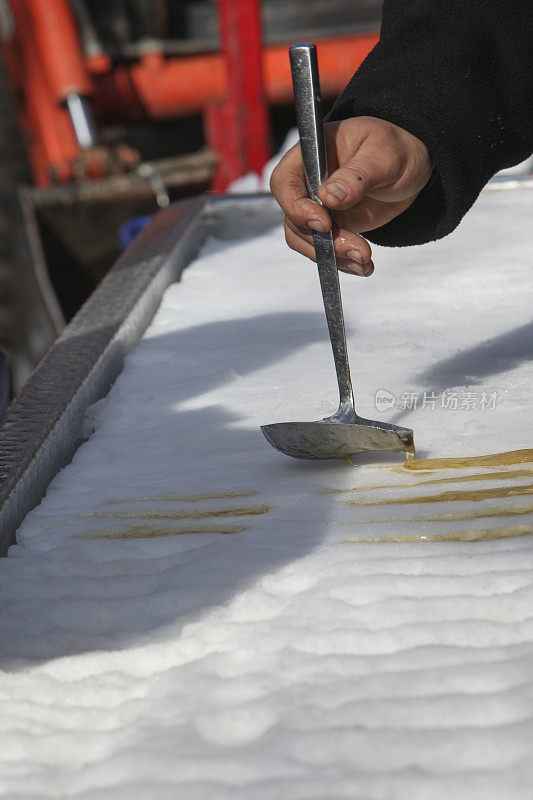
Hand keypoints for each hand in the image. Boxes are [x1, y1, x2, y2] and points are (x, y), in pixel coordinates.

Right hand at [270, 116, 432, 275]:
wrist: (408, 168)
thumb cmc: (394, 149)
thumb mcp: (384, 155)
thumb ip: (357, 175)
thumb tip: (329, 196)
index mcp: (312, 154)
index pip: (285, 182)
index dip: (296, 207)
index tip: (323, 224)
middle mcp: (307, 182)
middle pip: (294, 219)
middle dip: (322, 240)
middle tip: (358, 250)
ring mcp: (316, 207)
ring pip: (306, 240)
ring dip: (333, 255)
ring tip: (364, 260)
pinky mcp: (329, 227)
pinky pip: (324, 250)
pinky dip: (342, 262)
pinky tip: (364, 266)